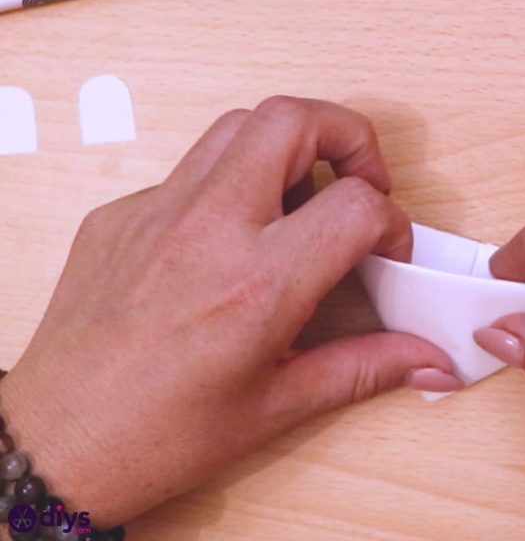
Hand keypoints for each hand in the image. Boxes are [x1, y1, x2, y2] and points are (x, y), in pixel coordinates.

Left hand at [0, 97, 461, 526]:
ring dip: (288, 145)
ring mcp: (156, 212)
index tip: (387, 248)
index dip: (392, 220)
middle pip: (292, 119)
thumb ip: (366, 368)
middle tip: (359, 179)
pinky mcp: (120, 213)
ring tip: (303, 200)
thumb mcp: (279, 405)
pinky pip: (192, 169)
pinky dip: (233, 184)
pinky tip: (236, 240)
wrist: (56, 444)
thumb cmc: (159, 435)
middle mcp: (206, 230)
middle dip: (347, 134)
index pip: (354, 203)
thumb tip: (429, 361)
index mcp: (256, 284)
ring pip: (238, 125)